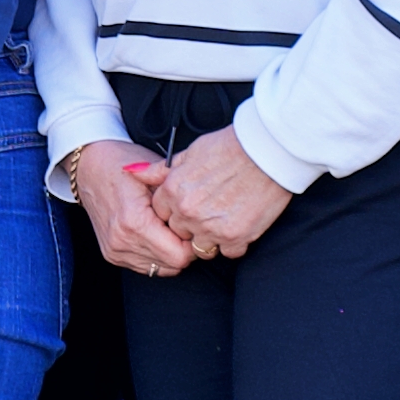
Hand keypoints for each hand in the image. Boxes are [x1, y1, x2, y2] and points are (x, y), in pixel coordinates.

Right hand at [66, 140, 192, 275]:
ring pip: (162, 269)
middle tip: (183, 225)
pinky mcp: (112, 255)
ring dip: (170, 252)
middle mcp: (121, 240)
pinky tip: (155, 234)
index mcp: (134, 221)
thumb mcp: (157, 172)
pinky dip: (157, 254)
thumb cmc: (122, 164)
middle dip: (184, 247)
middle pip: (173, 264)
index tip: (192, 225)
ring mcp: (115, 250)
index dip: (192, 241)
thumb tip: (203, 220)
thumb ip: (180, 198)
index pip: (180, 255)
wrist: (89, 166)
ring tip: (167, 228)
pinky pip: (147, 267)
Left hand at [147, 128, 292, 260]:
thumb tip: (132, 172)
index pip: (160, 213)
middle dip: (190, 225)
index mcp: (173, 191)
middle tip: (210, 210)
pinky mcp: (236, 237)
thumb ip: (161, 170)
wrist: (267, 151)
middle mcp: (188, 212)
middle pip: (178, 232)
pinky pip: (229, 252)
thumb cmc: (230, 147)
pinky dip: (234, 242)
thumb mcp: (190, 152)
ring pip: (200, 247)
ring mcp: (211, 228)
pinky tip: (241, 223)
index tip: (190, 202)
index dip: (174, 209)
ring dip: (210, 237)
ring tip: (224, 218)